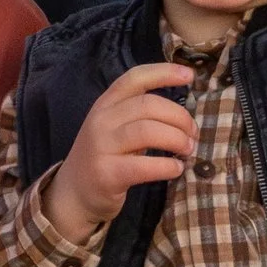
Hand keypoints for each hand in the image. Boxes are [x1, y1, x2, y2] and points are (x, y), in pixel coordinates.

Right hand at [42, 62, 197, 237]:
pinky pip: (144, 166)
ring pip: (148, 131)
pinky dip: (167, 167)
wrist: (74, 193)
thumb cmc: (104, 158)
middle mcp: (101, 121)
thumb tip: (183, 115)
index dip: (164, 72)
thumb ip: (139, 116)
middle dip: (179, 117)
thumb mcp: (114, 128)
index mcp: (106, 104)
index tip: (189, 76)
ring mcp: (102, 147)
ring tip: (187, 150)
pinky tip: (176, 169)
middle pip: (148, 105)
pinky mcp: (107, 174)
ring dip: (176, 139)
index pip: (135, 78)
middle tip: (193, 133)